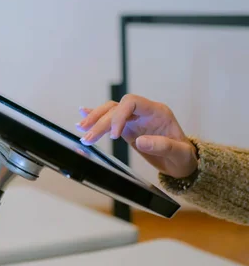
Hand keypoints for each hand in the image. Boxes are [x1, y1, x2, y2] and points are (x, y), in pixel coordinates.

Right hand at [76, 94, 197, 178]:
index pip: (132, 103)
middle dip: (101, 122)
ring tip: (82, 130)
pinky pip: (109, 118)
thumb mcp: (180, 154)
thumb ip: (163, 146)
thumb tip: (140, 141)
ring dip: (94, 120)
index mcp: (157, 112)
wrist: (181, 162)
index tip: (114, 135)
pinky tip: (82, 114)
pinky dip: (96, 116)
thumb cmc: (184, 157)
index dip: (119, 116)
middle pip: (116, 108)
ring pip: (109, 111)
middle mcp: (143, 112)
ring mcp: (134, 119)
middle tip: (88, 137)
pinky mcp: (127, 128)